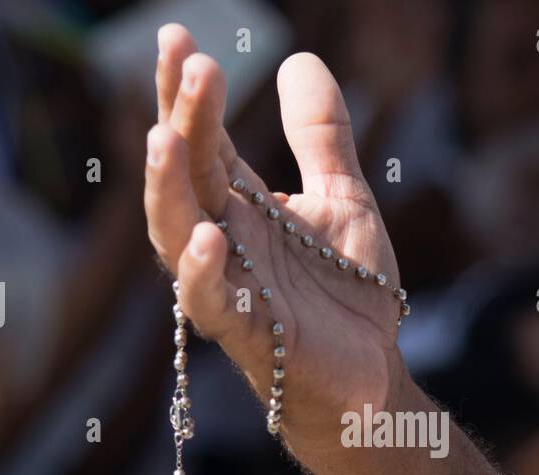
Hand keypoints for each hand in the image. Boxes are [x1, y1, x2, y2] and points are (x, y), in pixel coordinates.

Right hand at [145, 25, 407, 458]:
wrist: (372, 373)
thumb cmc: (347, 294)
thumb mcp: (343, 200)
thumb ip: (320, 137)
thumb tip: (299, 60)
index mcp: (240, 206)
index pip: (203, 140)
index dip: (187, 93)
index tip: (179, 37)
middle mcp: (223, 241)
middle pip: (184, 175)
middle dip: (179, 120)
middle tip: (191, 64)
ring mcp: (230, 287)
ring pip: (175, 236)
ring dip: (166, 190)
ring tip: (166, 139)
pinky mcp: (249, 335)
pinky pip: (212, 304)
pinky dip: (204, 273)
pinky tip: (210, 237)